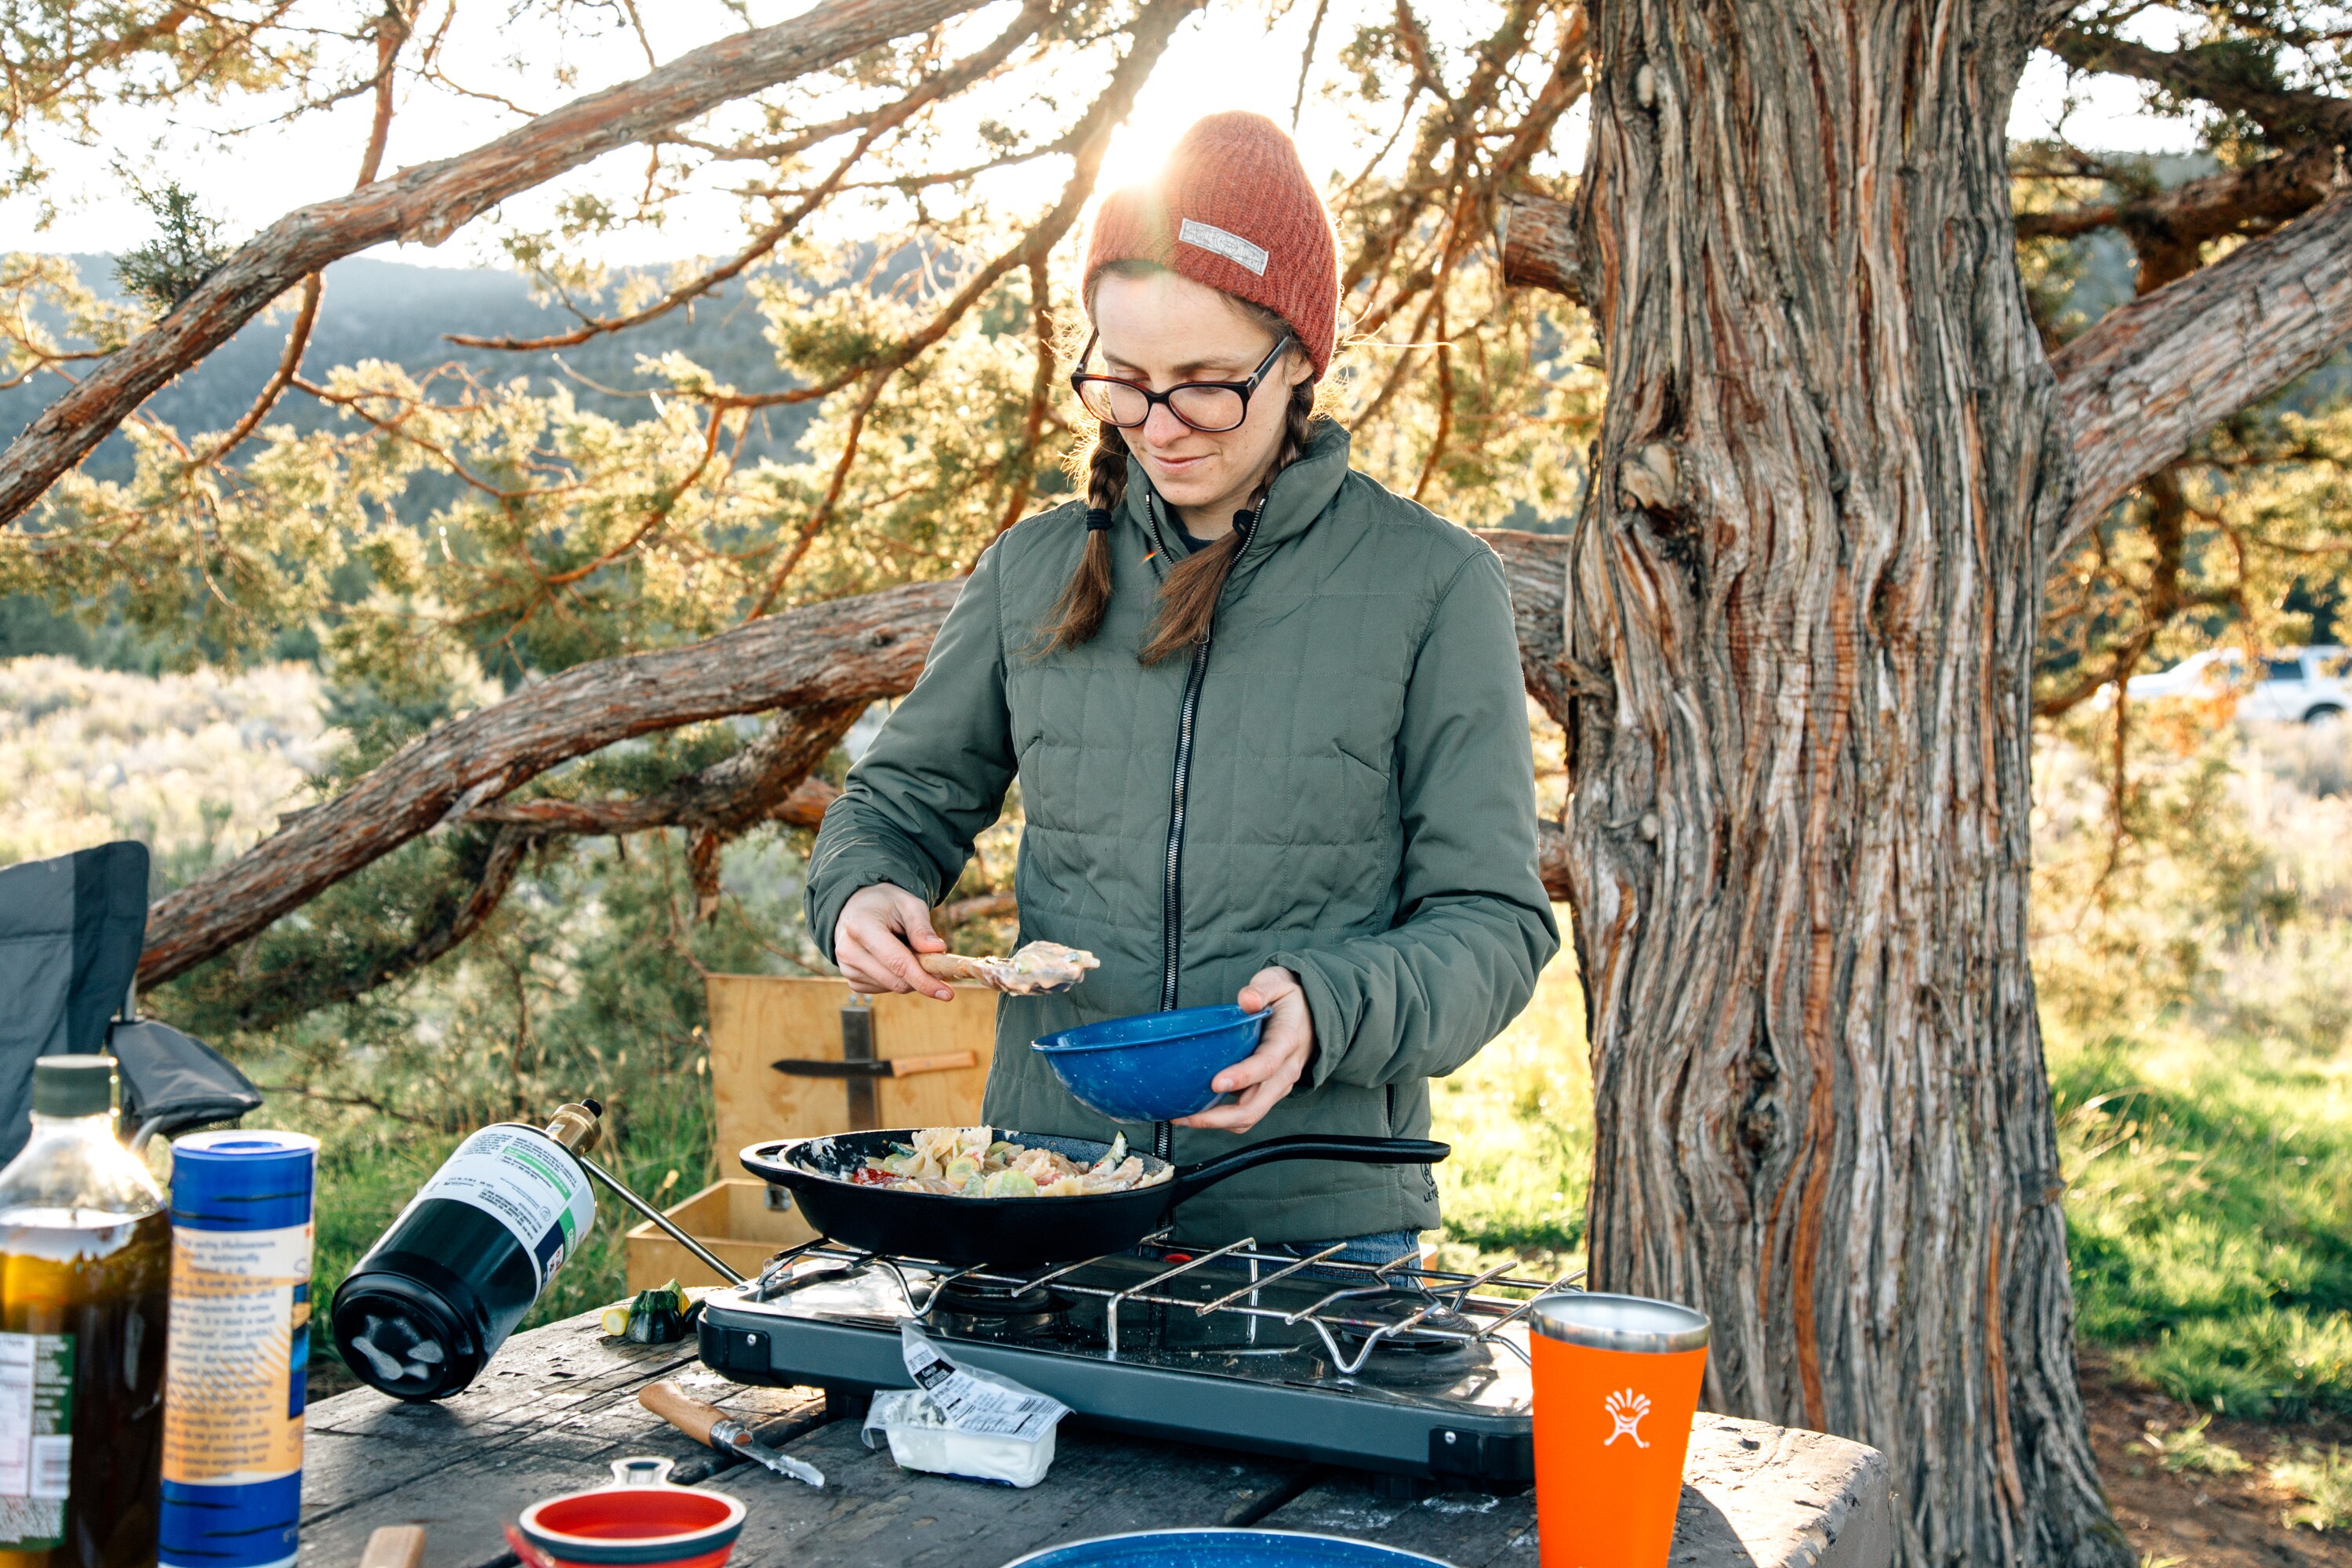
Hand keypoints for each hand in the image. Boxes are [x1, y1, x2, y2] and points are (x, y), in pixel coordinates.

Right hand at [833, 884, 953, 999]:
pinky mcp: (851, 979)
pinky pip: (883, 988)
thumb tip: (938, 950)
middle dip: (923, 977)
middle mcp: (848, 950)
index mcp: (861, 926)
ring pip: (892, 986)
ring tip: (907, 949)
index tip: (947, 993)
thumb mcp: (908, 904)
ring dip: (910, 976)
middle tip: (938, 964)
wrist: (857, 908)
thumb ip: (922, 928)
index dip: (924, 980)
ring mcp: (846, 967)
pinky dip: (897, 978)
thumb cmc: (886, 904)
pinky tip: (894, 959)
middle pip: (895, 980)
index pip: (897, 962)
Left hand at [1173, 967, 1313, 1133]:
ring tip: (1183, 1117)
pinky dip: (1222, 1119)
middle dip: (1218, 1116)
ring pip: (1249, 1116)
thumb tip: (1247, 999)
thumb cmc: (1289, 998)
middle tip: (1184, 1115)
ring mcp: (1277, 1085)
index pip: (1266, 1065)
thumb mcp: (1278, 982)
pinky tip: (1197, 1111)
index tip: (1215, 1083)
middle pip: (1255, 1105)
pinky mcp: (1269, 1092)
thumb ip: (1262, 988)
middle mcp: (1285, 1070)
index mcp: (1287, 1042)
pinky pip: (1247, 1113)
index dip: (1242, 1076)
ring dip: (1216, 1122)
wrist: (1314, 1013)